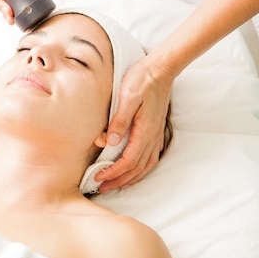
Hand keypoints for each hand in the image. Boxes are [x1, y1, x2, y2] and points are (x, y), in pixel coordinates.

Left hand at [95, 56, 174, 192]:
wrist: (161, 69)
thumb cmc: (142, 80)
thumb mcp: (128, 97)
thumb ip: (119, 120)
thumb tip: (108, 142)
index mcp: (144, 130)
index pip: (128, 161)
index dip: (112, 173)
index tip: (97, 177)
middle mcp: (152, 137)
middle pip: (136, 169)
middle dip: (118, 181)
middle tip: (101, 188)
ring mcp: (156, 135)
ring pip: (145, 166)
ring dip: (130, 178)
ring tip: (115, 185)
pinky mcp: (155, 131)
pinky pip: (150, 158)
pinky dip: (140, 170)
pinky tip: (133, 171)